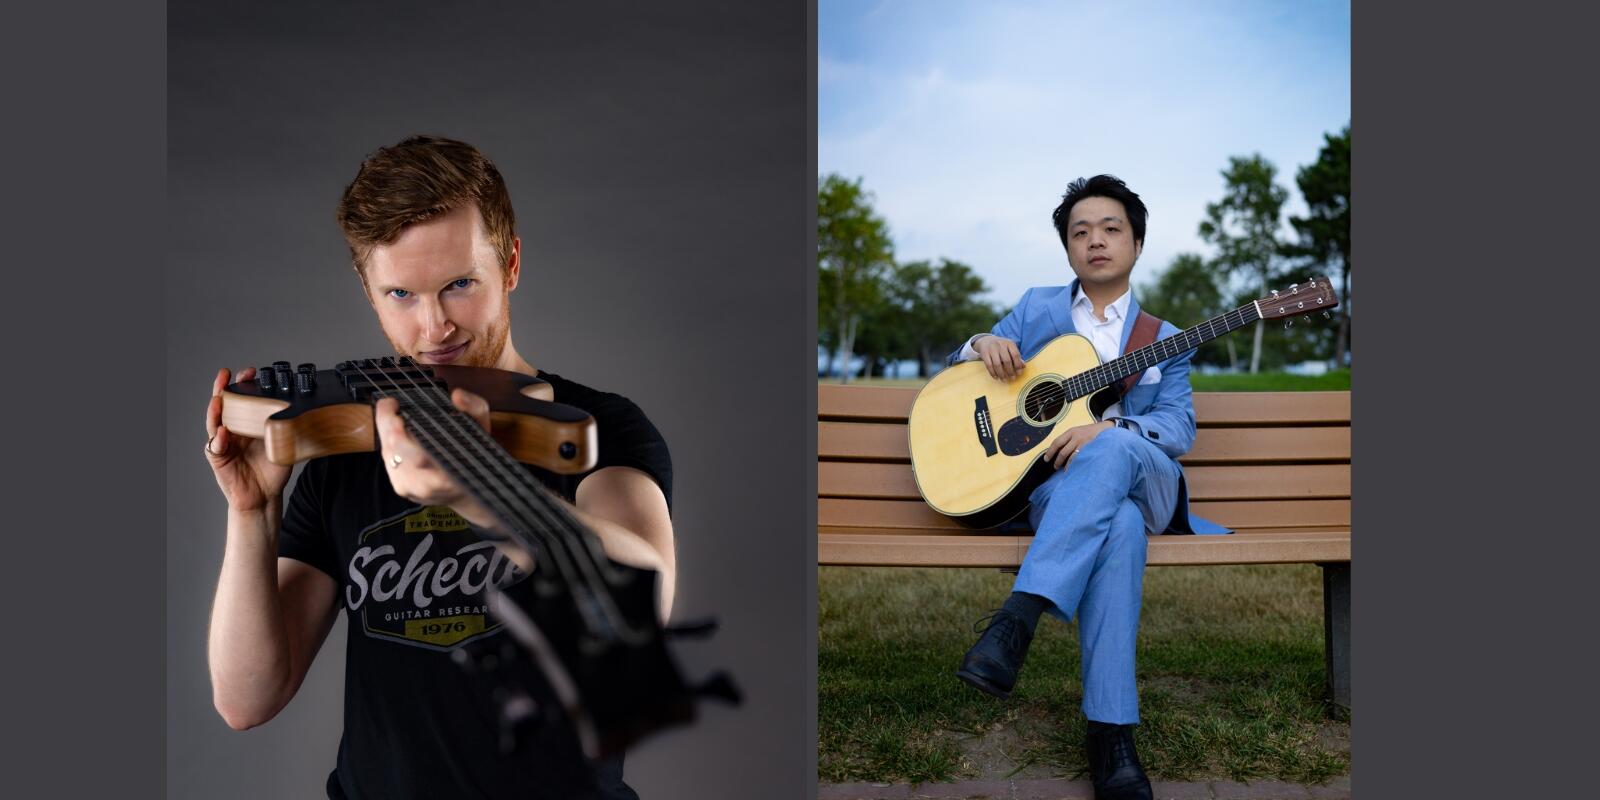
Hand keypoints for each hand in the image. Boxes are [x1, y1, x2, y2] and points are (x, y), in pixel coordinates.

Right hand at [205, 367, 293, 511]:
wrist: (264, 495)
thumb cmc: (272, 469)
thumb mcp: (284, 443)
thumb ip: (287, 428)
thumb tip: (309, 410)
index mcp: (247, 423)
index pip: (243, 400)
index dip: (244, 385)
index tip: (251, 372)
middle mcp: (232, 429)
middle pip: (223, 405)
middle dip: (223, 389)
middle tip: (225, 375)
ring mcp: (223, 443)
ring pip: (213, 423)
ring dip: (215, 410)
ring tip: (218, 399)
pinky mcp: (218, 459)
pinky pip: (214, 447)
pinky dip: (217, 440)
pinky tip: (222, 433)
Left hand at [374, 388, 500, 530]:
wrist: (469, 495)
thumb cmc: (474, 458)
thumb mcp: (482, 429)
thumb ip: (475, 408)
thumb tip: (457, 396)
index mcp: (449, 469)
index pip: (409, 444)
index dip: (394, 421)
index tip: (393, 403)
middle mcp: (427, 482)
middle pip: (394, 447)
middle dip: (388, 423)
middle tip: (394, 409)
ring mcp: (411, 488)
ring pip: (388, 453)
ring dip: (388, 435)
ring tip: (398, 422)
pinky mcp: (401, 489)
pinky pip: (388, 462)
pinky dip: (392, 447)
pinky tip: (401, 440)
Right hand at [973, 335, 1023, 380]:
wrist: (986, 340)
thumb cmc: (1001, 347)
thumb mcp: (1010, 348)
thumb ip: (1016, 357)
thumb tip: (1023, 366)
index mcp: (1009, 343)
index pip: (1015, 355)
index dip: (1018, 365)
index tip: (1019, 373)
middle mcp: (1001, 344)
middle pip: (1006, 360)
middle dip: (1010, 371)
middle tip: (1012, 378)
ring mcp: (992, 348)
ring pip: (997, 364)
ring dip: (1001, 374)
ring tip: (1004, 380)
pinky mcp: (984, 353)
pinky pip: (989, 365)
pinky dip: (993, 373)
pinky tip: (996, 377)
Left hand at [1040, 420, 1115, 469]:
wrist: (1108, 428)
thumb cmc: (1091, 432)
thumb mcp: (1079, 432)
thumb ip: (1069, 439)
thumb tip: (1057, 452)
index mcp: (1071, 432)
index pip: (1056, 442)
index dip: (1050, 452)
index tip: (1046, 459)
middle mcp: (1076, 437)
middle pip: (1063, 452)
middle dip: (1057, 461)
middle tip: (1055, 467)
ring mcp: (1084, 443)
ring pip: (1071, 457)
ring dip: (1066, 465)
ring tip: (1065, 470)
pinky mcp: (1091, 449)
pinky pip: (1080, 459)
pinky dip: (1075, 465)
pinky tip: (1074, 469)